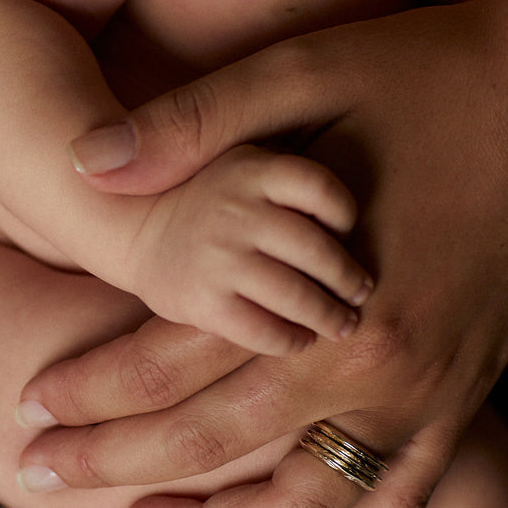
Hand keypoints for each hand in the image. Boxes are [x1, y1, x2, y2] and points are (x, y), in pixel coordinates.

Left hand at [18, 0, 507, 507]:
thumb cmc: (431, 75)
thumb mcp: (306, 70)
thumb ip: (196, 124)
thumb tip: (86, 162)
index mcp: (322, 288)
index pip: (176, 363)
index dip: (92, 390)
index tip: (30, 409)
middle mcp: (372, 364)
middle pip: (218, 443)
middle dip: (119, 467)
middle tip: (41, 475)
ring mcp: (425, 394)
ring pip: (300, 502)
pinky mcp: (466, 398)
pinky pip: (400, 505)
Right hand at [130, 144, 371, 355]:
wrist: (138, 228)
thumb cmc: (214, 201)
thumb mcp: (246, 167)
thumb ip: (291, 184)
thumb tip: (369, 218)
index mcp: (252, 169)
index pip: (319, 188)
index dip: (344, 214)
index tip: (349, 233)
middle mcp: (234, 208)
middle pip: (316, 249)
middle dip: (348, 278)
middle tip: (362, 292)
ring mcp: (217, 256)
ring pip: (296, 296)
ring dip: (328, 315)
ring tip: (344, 324)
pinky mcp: (202, 302)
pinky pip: (264, 330)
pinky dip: (292, 340)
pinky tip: (301, 340)